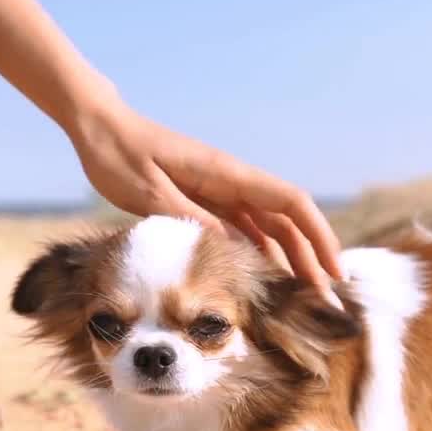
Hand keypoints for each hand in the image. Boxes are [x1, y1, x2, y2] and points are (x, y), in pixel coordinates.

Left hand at [66, 98, 344, 288]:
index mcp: (225, 173)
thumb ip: (188, 219)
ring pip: (267, 228)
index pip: (290, 202)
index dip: (318, 235)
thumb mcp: (148, 192)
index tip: (331, 270)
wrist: (100, 129)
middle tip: (322, 301)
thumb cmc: (119, 155)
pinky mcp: (205, 201)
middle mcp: (231, 182)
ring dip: (288, 259)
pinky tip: (262, 282)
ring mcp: (220, 192)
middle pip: (286, 221)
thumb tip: (230, 249)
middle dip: (310, 257)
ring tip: (298, 299)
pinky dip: (258, 254)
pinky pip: (241, 230)